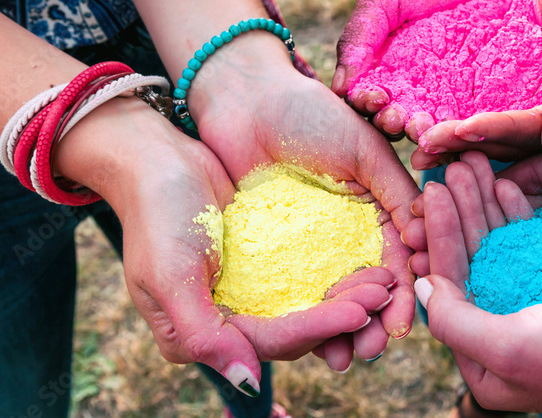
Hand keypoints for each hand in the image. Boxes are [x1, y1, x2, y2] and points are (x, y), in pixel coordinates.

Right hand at [53, 98, 384, 390]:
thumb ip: (203, 333)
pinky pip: (303, 276)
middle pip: (295, 329)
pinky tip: (364, 260)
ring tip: (385, 279)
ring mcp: (245, 291)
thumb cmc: (156, 212)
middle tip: (386, 292)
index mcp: (198, 334)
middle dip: (341, 313)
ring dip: (345, 294)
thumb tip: (246, 382)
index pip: (271, 340)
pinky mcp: (261, 263)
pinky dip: (333, 272)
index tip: (360, 312)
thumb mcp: (169, 275)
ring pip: (305, 305)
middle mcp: (225, 320)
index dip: (317, 328)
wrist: (155, 158)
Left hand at [188, 35, 419, 355]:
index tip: (400, 322)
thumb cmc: (311, 115)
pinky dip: (299, 318)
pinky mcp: (268, 252)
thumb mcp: (365, 152)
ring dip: (338, 330)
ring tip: (342, 356)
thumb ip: (398, 193)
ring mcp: (306, 247)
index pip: (395, 262)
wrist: (245, 99)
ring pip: (328, 298)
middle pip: (364, 290)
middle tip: (369, 347)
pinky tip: (308, 342)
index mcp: (374, 213)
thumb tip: (426, 240)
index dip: (401, 293)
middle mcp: (344, 236)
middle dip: (370, 322)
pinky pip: (287, 292)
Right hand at [333, 0, 522, 140]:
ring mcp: (446, 90)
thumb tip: (338, 86)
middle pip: (397, 116)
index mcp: (382, 67)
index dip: (365, 104)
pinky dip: (461, 126)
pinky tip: (457, 128)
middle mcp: (411, 85)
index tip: (371, 99)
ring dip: (424, 130)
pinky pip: (469, 114)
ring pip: (431, 121)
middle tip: (396, 119)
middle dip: (393, 123)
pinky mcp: (479, 90)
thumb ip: (359, 36)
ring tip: (425, 128)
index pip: (366, 98)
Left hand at [412, 0, 541, 167]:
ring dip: (454, 140)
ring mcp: (531, 110)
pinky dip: (454, 117)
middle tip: (422, 147)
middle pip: (508, 144)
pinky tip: (420, 120)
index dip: (497, 133)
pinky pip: (481, 110)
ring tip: (414, 143)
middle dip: (466, 146)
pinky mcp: (510, 95)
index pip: (534, 134)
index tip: (461, 131)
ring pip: (490, 134)